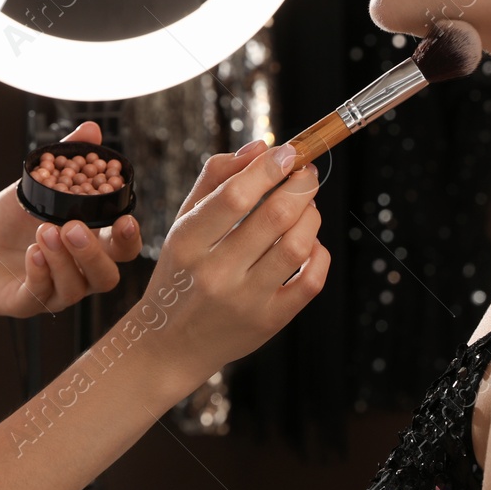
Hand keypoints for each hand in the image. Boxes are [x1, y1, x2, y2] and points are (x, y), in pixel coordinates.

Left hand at [0, 121, 142, 318]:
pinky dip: (40, 272)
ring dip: (63, 258)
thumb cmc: (9, 220)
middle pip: (107, 275)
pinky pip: (41, 295)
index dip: (129, 238)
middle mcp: (78, 273)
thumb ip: (67, 160)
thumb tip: (92, 130)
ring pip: (76, 288)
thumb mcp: (36, 185)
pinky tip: (32, 253)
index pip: (122, 248)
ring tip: (43, 231)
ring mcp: (54, 291)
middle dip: (94, 252)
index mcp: (89, 245)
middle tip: (73, 226)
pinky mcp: (26, 303)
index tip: (125, 218)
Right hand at [133, 139, 326, 387]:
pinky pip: (311, 281)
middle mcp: (215, 273)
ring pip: (296, 246)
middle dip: (300, 185)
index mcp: (187, 242)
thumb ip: (216, 177)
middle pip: (273, 217)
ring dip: (311, 215)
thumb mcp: (183, 222)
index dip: (268, 168)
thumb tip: (260, 146)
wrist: (171, 343)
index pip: (234, 196)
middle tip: (305, 173)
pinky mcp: (269, 322)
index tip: (288, 152)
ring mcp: (245, 301)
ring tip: (307, 205)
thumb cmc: (181, 271)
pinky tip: (309, 243)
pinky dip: (319, 253)